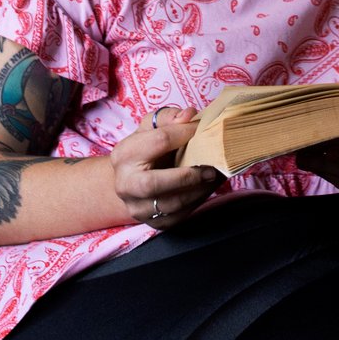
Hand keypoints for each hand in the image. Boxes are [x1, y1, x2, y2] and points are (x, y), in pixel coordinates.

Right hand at [111, 106, 221, 229]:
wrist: (131, 181)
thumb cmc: (144, 149)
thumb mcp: (151, 127)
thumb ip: (169, 118)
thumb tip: (189, 115)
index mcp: (124, 155)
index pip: (159, 141)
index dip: (185, 133)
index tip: (203, 129)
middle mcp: (125, 185)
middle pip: (152, 184)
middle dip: (186, 176)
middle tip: (209, 168)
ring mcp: (138, 208)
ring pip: (169, 205)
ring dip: (197, 191)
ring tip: (214, 176)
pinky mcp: (154, 223)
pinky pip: (179, 216)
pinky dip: (198, 201)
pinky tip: (207, 188)